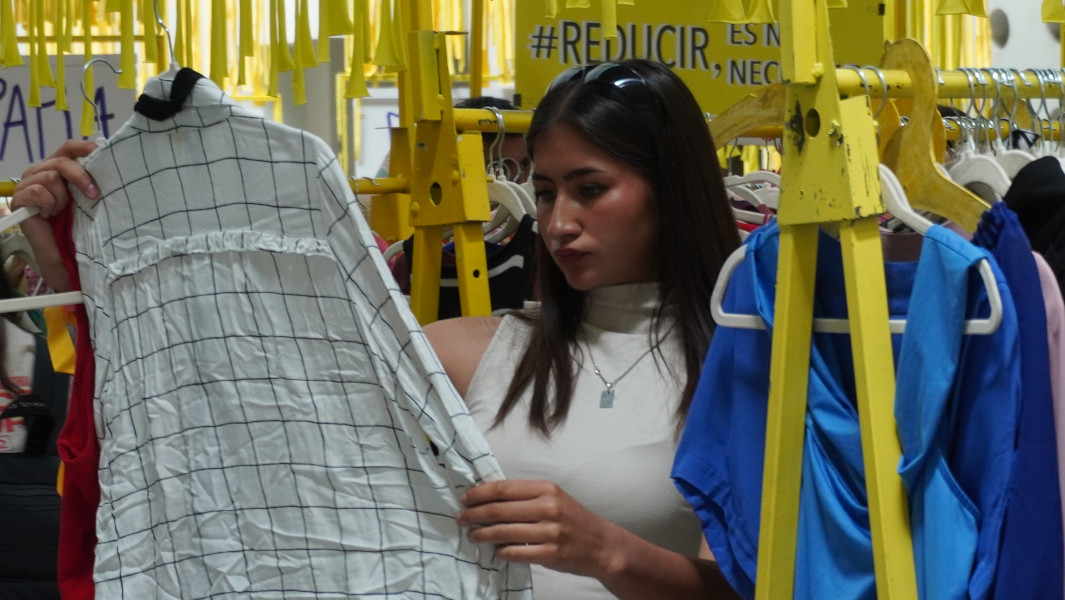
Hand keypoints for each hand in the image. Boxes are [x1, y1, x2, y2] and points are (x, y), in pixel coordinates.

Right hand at [10, 139, 99, 291]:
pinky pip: (38, 192)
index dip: (84, 147)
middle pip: (61, 161)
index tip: (102, 153)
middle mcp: (40, 170)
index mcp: (57, 167)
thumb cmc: (75, 222)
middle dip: (81, 177)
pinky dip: (49, 204)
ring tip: (60, 211)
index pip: (69, 147)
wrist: (61, 250)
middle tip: (95, 195)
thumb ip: (89, 181)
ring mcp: (27, 183)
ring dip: (62, 198)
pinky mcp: (19, 197)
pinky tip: (48, 215)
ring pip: (51, 177)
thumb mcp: (85, 198)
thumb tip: (111, 165)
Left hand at [456, 479, 624, 579]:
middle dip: (474, 514)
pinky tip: (495, 550)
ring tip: (472, 535)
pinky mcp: (550, 554)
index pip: (503, 488)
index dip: (480, 493)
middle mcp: (548, 507)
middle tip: (460, 518)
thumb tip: (488, 496)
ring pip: (503, 532)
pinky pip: (515, 552)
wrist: (601, 545)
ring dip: (482, 534)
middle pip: (499, 510)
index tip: (465, 498)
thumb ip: (526, 496)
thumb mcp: (554, 498)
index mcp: (546, 489)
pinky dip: (501, 551)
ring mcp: (549, 532)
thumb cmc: (573, 519)